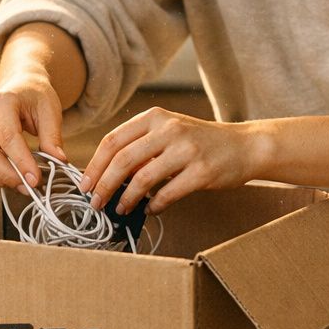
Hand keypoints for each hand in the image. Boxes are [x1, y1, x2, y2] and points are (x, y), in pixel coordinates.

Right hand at [0, 73, 65, 188]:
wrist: (20, 86)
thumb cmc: (35, 97)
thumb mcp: (50, 110)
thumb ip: (53, 136)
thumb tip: (58, 160)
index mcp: (2, 102)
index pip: (8, 138)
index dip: (21, 162)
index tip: (35, 180)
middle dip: (7, 176)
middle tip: (28, 186)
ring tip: (18, 182)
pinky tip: (0, 178)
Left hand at [78, 107, 267, 215]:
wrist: (244, 146)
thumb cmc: (200, 142)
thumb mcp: (169, 133)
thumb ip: (140, 147)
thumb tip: (105, 175)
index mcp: (155, 118)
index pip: (113, 140)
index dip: (94, 165)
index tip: (85, 185)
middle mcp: (169, 130)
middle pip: (122, 160)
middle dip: (104, 185)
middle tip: (95, 203)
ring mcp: (187, 150)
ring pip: (142, 179)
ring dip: (126, 199)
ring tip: (120, 210)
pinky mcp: (202, 172)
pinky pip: (167, 194)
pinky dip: (153, 206)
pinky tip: (150, 210)